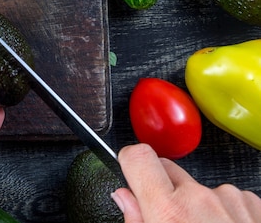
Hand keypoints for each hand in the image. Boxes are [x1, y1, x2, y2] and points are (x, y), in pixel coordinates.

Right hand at [112, 143, 260, 222]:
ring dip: (199, 205)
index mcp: (169, 211)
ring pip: (201, 188)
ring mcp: (231, 200)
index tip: (129, 167)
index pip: (138, 156)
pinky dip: (226, 213)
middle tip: (169, 218)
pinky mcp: (255, 205)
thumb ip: (135, 220)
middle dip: (165, 189)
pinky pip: (230, 198)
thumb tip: (124, 198)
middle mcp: (200, 199)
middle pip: (169, 171)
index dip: (130, 160)